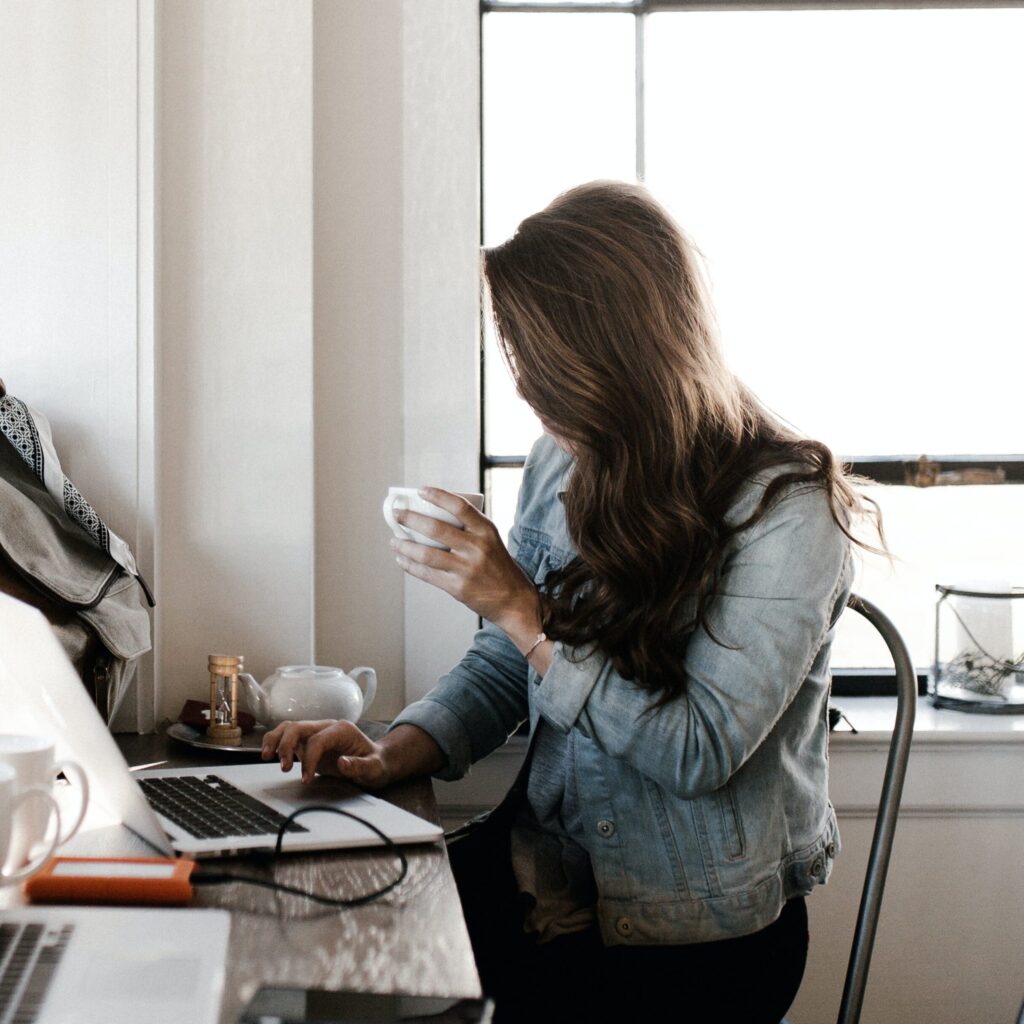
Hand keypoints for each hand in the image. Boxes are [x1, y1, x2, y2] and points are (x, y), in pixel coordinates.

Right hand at [261, 719, 393, 788]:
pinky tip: (270, 754)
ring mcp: (316, 732)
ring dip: (276, 740)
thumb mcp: (375, 768)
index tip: (306, 779)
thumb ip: (360, 766)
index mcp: (342, 730)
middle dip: (286, 746)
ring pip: (289, 727)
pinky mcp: (309, 741)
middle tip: (284, 768)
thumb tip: (343, 763)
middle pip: (299, 727)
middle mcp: (327, 727)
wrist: (377, 761)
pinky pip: (287, 736)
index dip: (309, 759)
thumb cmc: (376, 764)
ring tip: (266, 756)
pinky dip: (276, 743)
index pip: (318, 740)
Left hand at [391, 487, 541, 644]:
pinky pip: (427, 574)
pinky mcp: (458, 587)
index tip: (420, 490)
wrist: (514, 599)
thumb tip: (433, 513)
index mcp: (486, 530)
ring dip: (405, 546)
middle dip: (411, 519)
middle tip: (397, 514)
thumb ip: (469, 528)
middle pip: (436, 528)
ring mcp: (467, 568)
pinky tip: (401, 559)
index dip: (438, 495)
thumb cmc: (498, 565)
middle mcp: (477, 547)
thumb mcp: (491, 540)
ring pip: (427, 553)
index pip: (460, 506)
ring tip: (394, 540)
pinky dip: (410, 565)